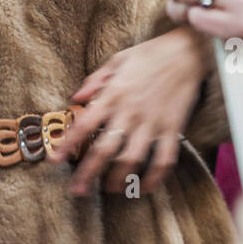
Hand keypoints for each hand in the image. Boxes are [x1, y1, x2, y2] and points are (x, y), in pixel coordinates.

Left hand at [52, 28, 206, 195]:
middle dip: (89, 173)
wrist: (188, 52)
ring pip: (132, 158)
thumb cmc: (150, 54)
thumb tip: (75, 98)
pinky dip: (155, 177)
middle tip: (77, 191)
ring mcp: (153, 122)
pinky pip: (164, 158)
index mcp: (114, 94)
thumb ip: (95, 80)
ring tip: (109, 190)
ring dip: (119, 179)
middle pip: (105, 149)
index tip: (54, 160)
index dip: (68, 144)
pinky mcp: (173, 128)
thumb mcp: (117, 59)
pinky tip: (146, 187)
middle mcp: (131, 111)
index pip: (84, 124)